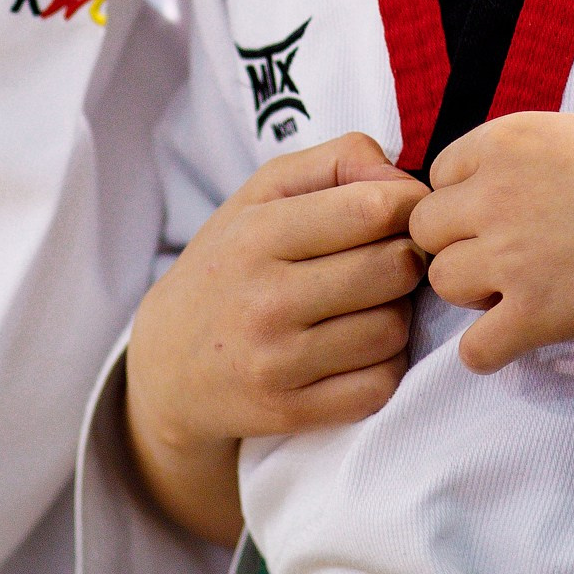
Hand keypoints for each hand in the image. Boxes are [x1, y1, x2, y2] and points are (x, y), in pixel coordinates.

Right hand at [125, 133, 423, 543]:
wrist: (167, 364)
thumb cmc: (229, 265)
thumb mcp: (262, 194)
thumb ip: (337, 162)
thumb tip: (404, 180)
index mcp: (257, 234)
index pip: (374, 209)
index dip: (407, 208)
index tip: (398, 216)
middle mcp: (265, 299)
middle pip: (395, 268)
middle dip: (405, 260)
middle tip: (385, 262)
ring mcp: (277, 362)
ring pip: (394, 329)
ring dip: (396, 315)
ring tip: (367, 307)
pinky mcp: (290, 411)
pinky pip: (380, 385)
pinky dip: (384, 367)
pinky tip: (358, 351)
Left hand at [410, 95, 573, 445]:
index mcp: (512, 137)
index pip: (441, 172)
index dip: (469, 195)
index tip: (502, 211)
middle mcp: (497, 192)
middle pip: (428, 228)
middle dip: (461, 242)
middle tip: (505, 255)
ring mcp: (513, 256)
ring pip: (442, 284)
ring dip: (473, 293)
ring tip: (517, 293)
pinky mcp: (538, 314)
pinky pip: (474, 349)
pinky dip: (489, 351)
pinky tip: (520, 338)